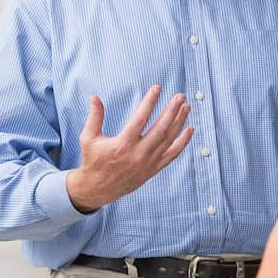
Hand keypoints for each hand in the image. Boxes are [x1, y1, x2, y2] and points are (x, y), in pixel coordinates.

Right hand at [66, 86, 193, 212]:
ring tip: (186, 107)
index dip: (150, 102)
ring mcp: (147, 163)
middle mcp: (137, 155)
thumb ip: (94, 117)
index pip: (140, 119)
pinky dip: (182, 142)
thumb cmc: (92, 160)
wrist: (98, 189)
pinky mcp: (152, 170)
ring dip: (179, 122)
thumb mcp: (88, 138)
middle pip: (160, 129)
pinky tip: (189, 129)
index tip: (157, 88)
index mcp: (122, 145)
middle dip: (172, 110)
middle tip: (180, 96)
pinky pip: (172, 155)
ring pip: (168, 140)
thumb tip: (94, 96)